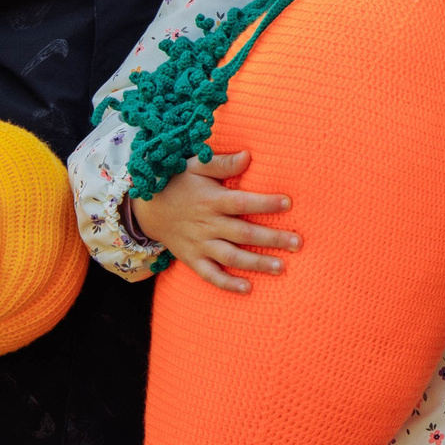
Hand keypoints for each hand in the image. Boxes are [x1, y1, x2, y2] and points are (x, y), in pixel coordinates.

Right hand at [130, 149, 297, 292]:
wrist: (147, 210)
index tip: (288, 203)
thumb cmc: (178, 183)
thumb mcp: (196, 166)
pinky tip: (248, 288)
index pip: (243, 202)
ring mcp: (200, 244)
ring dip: (257, 263)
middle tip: (297, 243)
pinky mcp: (192, 259)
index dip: (265, 203)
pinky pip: (210, 275)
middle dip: (272, 239)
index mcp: (212, 200)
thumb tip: (248, 155)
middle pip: (243, 233)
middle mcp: (208, 224)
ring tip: (281, 267)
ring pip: (231, 257)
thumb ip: (222, 163)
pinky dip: (227, 283)